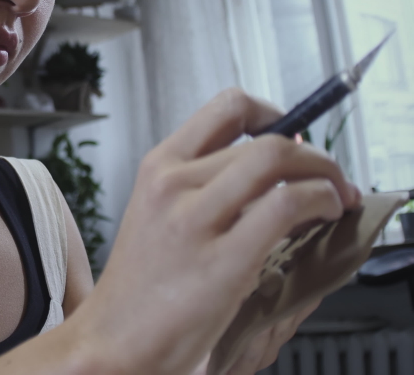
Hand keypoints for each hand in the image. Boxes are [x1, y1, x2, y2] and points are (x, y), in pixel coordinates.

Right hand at [68, 89, 359, 374]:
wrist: (114, 337)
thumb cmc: (142, 285)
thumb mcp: (161, 215)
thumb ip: (208, 184)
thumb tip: (275, 159)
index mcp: (158, 167)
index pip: (226, 108)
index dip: (272, 113)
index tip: (292, 134)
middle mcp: (172, 183)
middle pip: (264, 139)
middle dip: (314, 156)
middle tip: (329, 178)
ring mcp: (193, 219)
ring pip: (275, 160)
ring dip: (323, 174)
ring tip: (333, 197)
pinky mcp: (220, 259)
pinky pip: (285, 205)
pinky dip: (319, 201)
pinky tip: (322, 216)